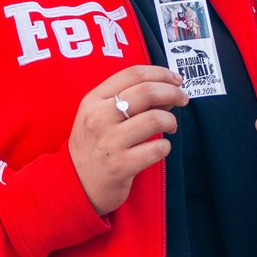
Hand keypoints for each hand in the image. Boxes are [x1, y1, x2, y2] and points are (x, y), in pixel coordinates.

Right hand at [68, 65, 187, 214]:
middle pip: (146, 92)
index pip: (133, 73)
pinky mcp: (121, 166)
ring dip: (171, 120)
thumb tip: (168, 89)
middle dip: (173, 92)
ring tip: (171, 126)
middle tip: (182, 99)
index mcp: (93, 100)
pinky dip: (165, 146)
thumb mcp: (99, 115)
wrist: (74, 184)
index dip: (161, 73)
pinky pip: (157, 148)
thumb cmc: (93, 144)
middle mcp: (99, 118)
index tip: (176, 79)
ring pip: (155, 119)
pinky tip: (160, 147)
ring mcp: (109, 143)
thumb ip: (128, 99)